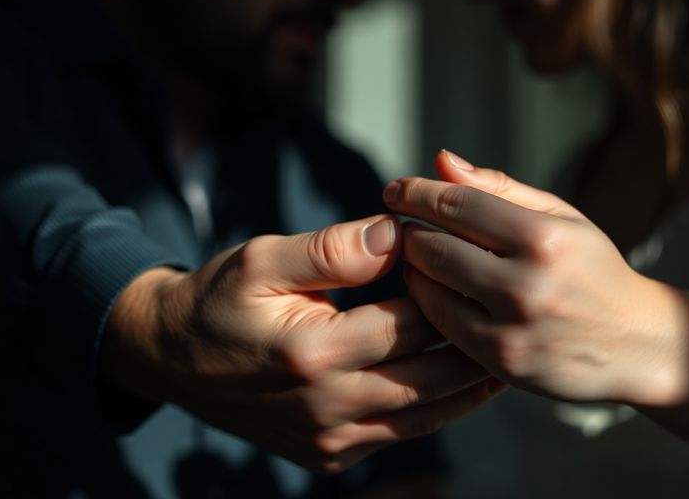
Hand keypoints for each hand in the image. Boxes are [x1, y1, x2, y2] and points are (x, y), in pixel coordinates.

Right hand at [103, 214, 502, 471]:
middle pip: (430, 375)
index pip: (409, 321)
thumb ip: (331, 248)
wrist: (171, 361)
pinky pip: (401, 434)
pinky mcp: (329, 456)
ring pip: (425, 414)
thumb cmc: (218, 300)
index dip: (446, 290)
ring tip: (508, 352)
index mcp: (312, 352)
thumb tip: (396, 232)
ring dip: (469, 385)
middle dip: (477, 342)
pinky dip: (436, 409)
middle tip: (517, 314)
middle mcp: (326, 406)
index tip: (473, 265)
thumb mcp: (263, 259)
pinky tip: (461, 384)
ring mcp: (329, 439)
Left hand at [382, 150, 683, 406]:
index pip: (457, 203)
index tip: (395, 189)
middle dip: (409, 233)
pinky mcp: (501, 361)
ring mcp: (512, 327)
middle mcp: (527, 283)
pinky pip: (441, 325)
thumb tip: (440, 161)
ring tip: (419, 258)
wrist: (637, 345)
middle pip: (432, 246)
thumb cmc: (592, 270)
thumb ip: (499, 188)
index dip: (416, 193)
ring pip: (428, 287)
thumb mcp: (561, 218)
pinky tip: (434, 292)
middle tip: (403, 227)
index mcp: (544, 237)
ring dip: (412, 268)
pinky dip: (427, 304)